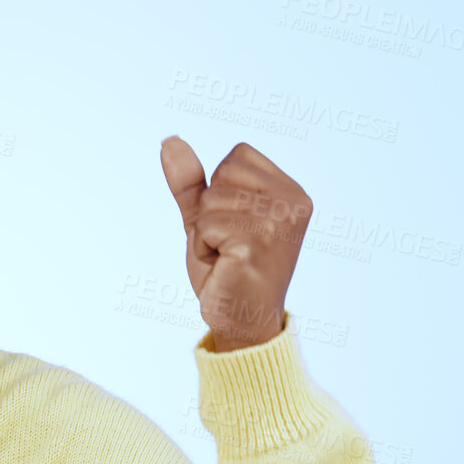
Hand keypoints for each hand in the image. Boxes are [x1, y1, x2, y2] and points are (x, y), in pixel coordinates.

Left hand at [158, 137, 310, 351]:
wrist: (241, 321)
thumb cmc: (228, 270)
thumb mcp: (207, 217)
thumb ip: (192, 181)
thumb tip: (169, 141)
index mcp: (292, 191)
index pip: (237, 155)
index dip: (220, 191)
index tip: (236, 227)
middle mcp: (294, 202)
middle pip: (222, 175)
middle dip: (210, 212)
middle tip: (229, 247)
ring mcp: (279, 221)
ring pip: (211, 200)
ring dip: (205, 233)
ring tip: (227, 257)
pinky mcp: (257, 241)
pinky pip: (205, 225)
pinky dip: (203, 248)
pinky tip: (224, 267)